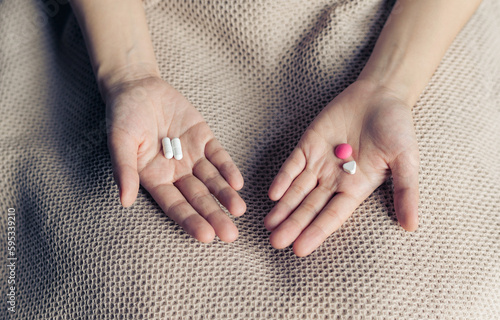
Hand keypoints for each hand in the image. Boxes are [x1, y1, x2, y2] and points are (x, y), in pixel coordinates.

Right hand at [105, 76, 245, 242]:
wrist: (137, 87)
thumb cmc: (123, 117)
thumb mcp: (120, 142)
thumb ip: (125, 170)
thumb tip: (124, 201)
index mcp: (155, 179)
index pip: (175, 206)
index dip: (191, 221)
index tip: (206, 237)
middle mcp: (176, 173)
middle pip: (198, 198)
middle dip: (214, 216)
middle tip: (231, 235)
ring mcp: (191, 156)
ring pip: (212, 180)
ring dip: (226, 194)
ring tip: (239, 210)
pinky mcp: (203, 138)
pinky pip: (218, 155)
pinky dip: (227, 168)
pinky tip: (237, 182)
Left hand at [265, 80, 418, 255]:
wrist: (380, 95)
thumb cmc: (397, 128)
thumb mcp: (407, 160)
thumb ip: (406, 191)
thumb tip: (412, 227)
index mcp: (355, 187)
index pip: (332, 215)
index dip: (316, 231)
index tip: (300, 250)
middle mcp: (334, 179)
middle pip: (310, 207)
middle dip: (293, 225)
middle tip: (275, 243)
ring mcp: (319, 163)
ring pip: (297, 190)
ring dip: (283, 207)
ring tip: (268, 225)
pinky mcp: (308, 145)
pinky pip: (292, 164)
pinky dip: (283, 178)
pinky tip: (272, 193)